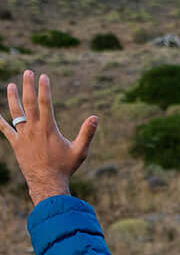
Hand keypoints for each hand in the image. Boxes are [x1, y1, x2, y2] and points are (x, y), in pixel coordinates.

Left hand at [1, 71, 98, 204]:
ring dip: (12, 98)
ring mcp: (23, 136)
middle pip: (28, 102)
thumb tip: (95, 117)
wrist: (46, 182)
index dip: (44, 88)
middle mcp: (33, 129)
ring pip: (15, 112)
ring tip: (11, 85)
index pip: (44, 103)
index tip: (43, 76)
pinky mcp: (16, 144)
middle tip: (27, 72)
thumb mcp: (80, 151)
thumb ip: (87, 133)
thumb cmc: (65, 167)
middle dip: (28, 86)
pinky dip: (0, 121)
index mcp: (48, 128)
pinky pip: (6, 130)